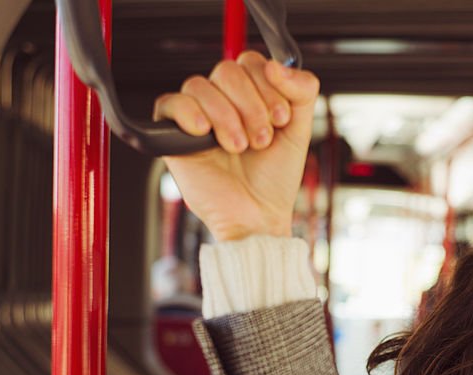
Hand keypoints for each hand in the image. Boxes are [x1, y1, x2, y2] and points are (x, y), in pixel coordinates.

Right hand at [154, 51, 319, 240]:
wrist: (258, 215)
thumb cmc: (273, 179)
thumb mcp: (300, 129)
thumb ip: (301, 90)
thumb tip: (277, 65)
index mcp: (248, 96)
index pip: (250, 62)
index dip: (267, 85)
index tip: (281, 119)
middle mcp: (221, 102)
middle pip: (227, 70)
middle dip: (251, 106)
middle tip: (260, 140)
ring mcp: (196, 116)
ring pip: (201, 85)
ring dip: (227, 117)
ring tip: (239, 147)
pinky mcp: (173, 135)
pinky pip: (170, 103)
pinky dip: (189, 113)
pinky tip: (205, 134)